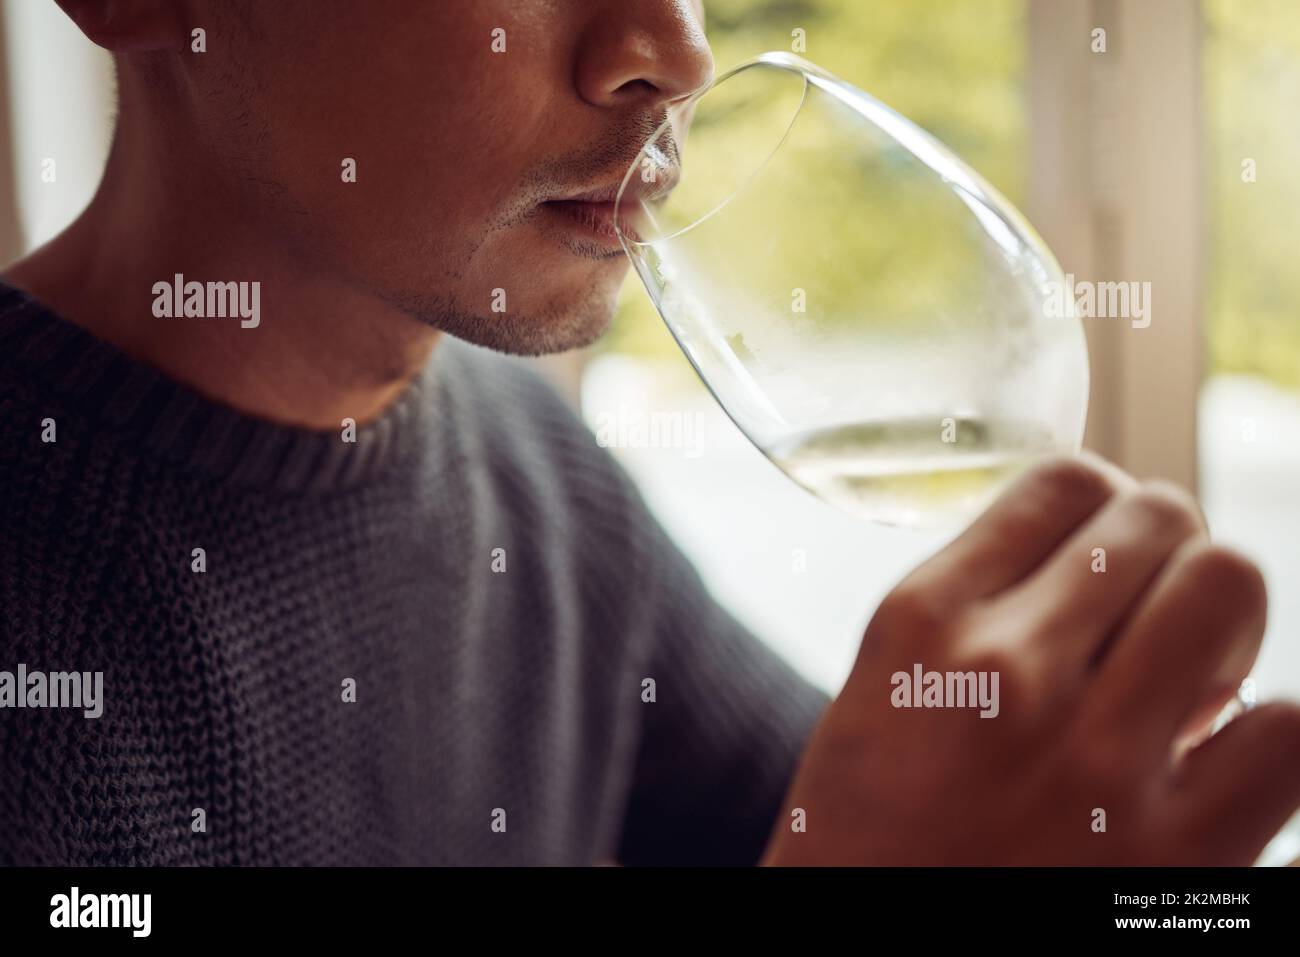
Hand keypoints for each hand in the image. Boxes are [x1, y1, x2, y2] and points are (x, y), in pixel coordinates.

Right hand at [763, 455, 1299, 864]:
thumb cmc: (866, 834)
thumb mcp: (880, 689)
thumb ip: (970, 607)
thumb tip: (1095, 555)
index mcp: (923, 623)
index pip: (1064, 480)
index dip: (1106, 497)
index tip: (1105, 542)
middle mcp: (1007, 670)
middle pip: (1157, 518)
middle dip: (1169, 547)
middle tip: (1149, 606)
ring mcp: (1094, 759)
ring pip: (1228, 585)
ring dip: (1221, 616)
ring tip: (1189, 668)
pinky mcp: (1173, 853)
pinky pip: (1285, 727)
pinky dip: (1263, 729)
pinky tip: (1212, 753)